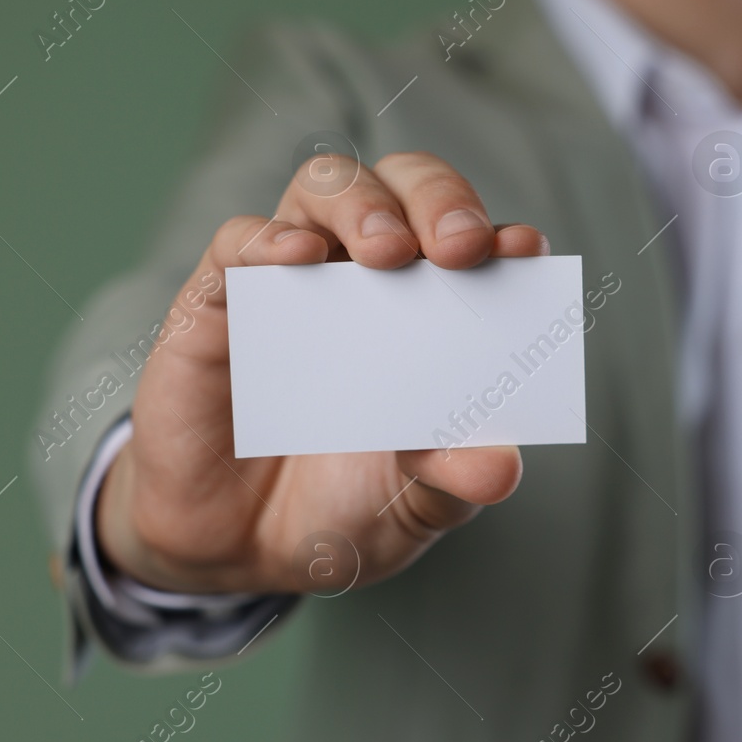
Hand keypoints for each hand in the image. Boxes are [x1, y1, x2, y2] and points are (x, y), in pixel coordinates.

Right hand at [95, 152, 548, 595]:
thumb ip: (455, 478)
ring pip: (326, 186)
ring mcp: (294, 281)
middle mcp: (368, 276)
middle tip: (460, 247)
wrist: (241, 554)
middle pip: (407, 187)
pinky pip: (239, 242)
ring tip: (388, 251)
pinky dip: (268, 238)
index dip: (501, 235)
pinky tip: (296, 258)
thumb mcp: (413, 506)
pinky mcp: (219, 303)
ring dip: (362, 202)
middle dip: (440, 200)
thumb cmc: (344, 507)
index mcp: (435, 310)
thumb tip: (500, 468)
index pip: (475, 243)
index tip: (522, 250)